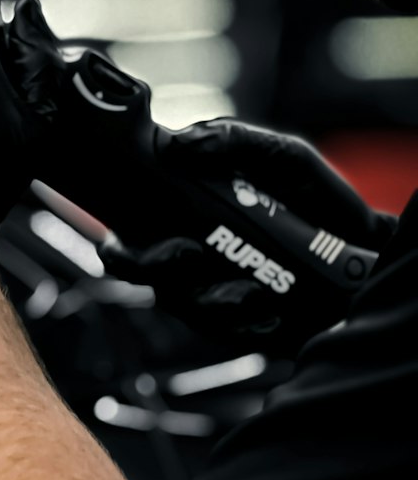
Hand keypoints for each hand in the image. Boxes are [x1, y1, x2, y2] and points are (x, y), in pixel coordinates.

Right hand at [99, 118, 397, 355]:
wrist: (362, 238)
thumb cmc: (312, 193)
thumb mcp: (278, 155)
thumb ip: (231, 141)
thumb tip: (176, 144)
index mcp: (180, 217)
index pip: (125, 241)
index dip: (118, 249)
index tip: (132, 239)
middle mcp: (189, 260)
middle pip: (145, 279)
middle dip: (154, 271)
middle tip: (188, 252)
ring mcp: (213, 295)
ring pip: (185, 310)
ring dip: (209, 303)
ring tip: (248, 290)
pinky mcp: (244, 325)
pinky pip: (228, 337)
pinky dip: (244, 327)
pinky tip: (268, 313)